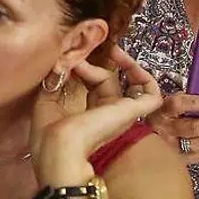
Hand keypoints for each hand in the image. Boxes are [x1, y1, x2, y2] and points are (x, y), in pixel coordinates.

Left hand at [32, 46, 165, 186]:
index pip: (91, 84)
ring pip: (125, 80)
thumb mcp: (46, 101)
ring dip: (111, 62)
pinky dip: (143, 75)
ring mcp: (121, 113)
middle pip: (107, 79)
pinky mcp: (132, 111)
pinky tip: (124, 60)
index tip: (68, 54)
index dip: (83, 66)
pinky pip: (151, 93)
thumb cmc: (50, 135)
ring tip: (93, 55)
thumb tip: (64, 59)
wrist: (61, 151)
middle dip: (97, 60)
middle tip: (83, 47)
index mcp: (86, 115)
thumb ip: (56, 79)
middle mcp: (106, 114)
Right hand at [145, 91, 198, 162]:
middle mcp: (164, 129)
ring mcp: (169, 146)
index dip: (198, 104)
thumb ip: (181, 101)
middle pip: (193, 127)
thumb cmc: (156, 116)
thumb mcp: (162, 103)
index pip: (178, 104)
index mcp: (160, 110)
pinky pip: (197, 157)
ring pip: (197, 144)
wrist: (137, 139)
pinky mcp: (175, 159)